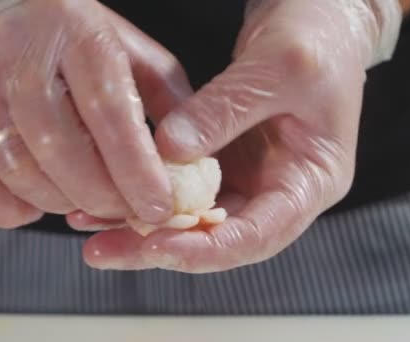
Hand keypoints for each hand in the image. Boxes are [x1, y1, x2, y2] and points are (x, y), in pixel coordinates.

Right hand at [0, 0, 191, 227]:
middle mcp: (24, 55)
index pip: (110, 112)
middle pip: (57, 146)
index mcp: (81, 37)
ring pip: (14, 165)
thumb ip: (170, 104)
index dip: (135, 169)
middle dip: (100, 196)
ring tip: (85, 205)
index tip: (158, 206)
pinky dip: (3, 206)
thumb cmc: (84, 42)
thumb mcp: (140, 57)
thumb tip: (192, 163)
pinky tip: (34, 208)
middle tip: (126, 213)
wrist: (11, 11)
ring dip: (57, 202)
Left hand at [78, 0, 401, 271]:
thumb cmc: (316, 41)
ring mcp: (252, 178)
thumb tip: (167, 151)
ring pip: (196, 219)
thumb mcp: (277, 67)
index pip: (260, 235)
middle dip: (162, 248)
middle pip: (221, 238)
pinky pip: (185, 188)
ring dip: (145, 227)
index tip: (157, 246)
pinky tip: (110, 197)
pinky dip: (149, 193)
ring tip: (91, 230)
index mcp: (312, 182)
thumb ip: (224, 110)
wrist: (318, 21)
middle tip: (105, 250)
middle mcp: (281, 191)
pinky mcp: (227, 161)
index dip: (207, 249)